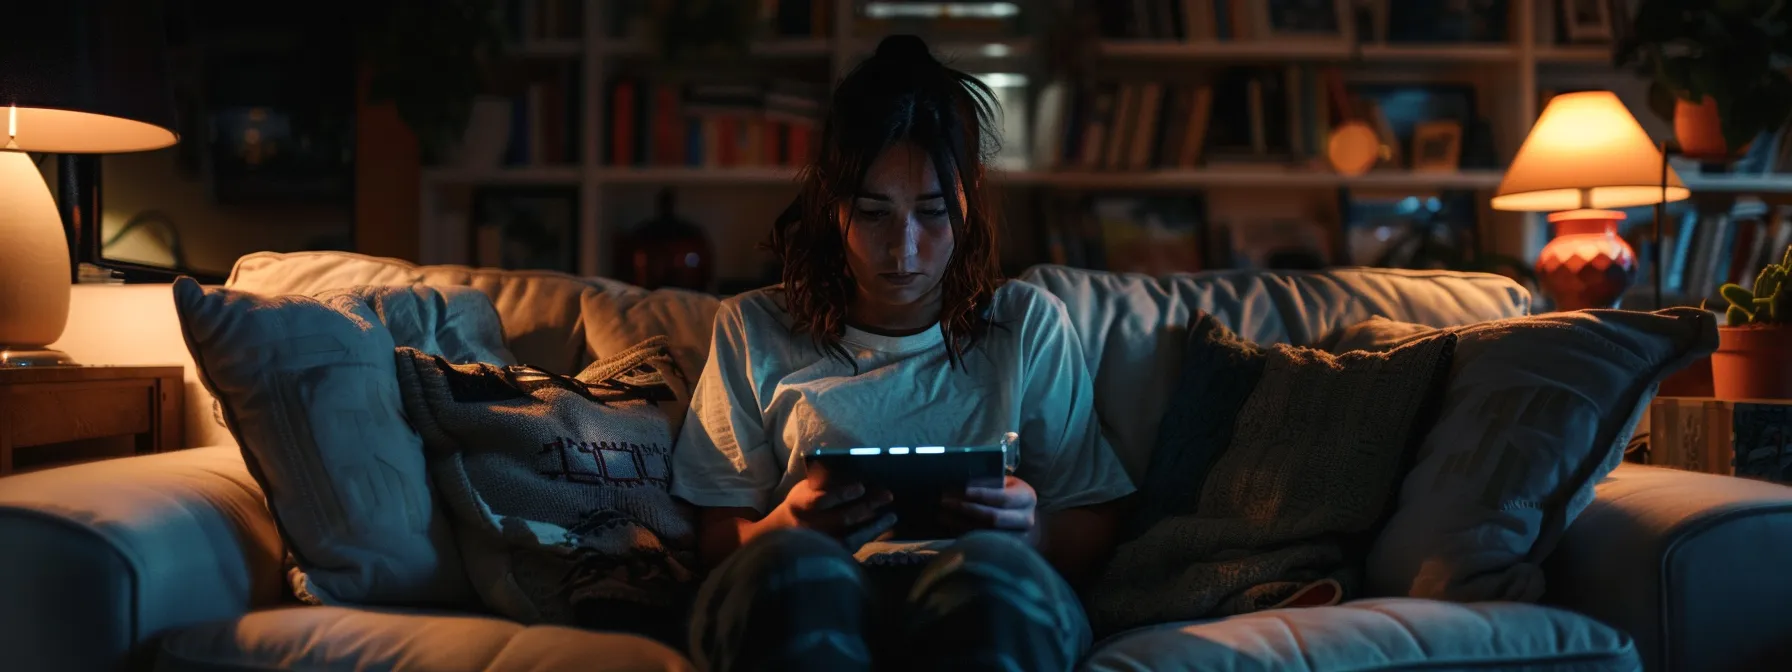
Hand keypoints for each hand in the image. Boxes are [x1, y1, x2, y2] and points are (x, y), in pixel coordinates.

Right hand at [771, 477, 895, 541]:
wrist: (786, 531)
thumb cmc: (803, 502)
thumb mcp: (806, 488)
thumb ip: (824, 480)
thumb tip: (851, 467)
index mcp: (800, 505)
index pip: (821, 501)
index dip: (842, 494)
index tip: (861, 487)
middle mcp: (810, 527)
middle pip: (842, 518)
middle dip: (866, 506)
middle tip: (887, 495)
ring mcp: (820, 544)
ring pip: (851, 535)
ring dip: (874, 523)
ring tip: (892, 513)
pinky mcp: (831, 554)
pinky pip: (855, 545)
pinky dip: (872, 533)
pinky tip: (886, 522)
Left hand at [941, 476, 1037, 534]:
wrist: (1024, 519)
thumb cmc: (1012, 495)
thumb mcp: (1007, 484)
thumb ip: (991, 483)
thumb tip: (962, 482)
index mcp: (1026, 498)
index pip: (1002, 497)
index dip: (981, 494)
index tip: (961, 490)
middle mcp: (1025, 519)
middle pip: (993, 518)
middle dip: (967, 509)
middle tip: (945, 501)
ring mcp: (1016, 538)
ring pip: (984, 532)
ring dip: (960, 522)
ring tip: (941, 514)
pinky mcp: (1005, 548)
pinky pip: (981, 541)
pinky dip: (963, 532)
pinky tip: (949, 524)